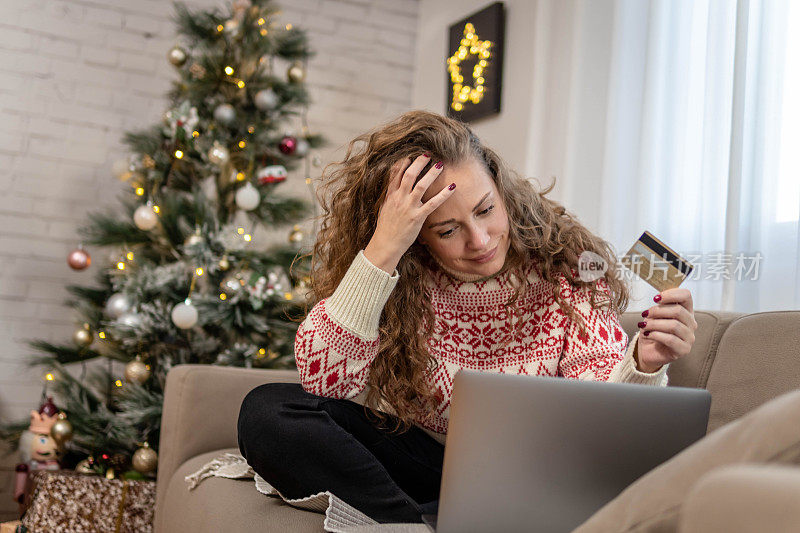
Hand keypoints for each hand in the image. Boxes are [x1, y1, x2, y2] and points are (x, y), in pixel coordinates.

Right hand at [364, 154, 455, 272]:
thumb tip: (395, 188)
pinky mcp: (418, 217)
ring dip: (431, 173)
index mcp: (391, 196)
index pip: (396, 175)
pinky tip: (451, 188)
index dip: (403, 164)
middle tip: (427, 154)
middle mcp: (399, 199)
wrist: (385, 244)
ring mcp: (409, 207)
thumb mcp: (385, 209)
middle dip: (419, 163)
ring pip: (421, 185)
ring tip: (439, 164)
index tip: (409, 156)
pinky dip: (443, 194)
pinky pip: (433, 203)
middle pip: (409, 175)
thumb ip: (390, 197)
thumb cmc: (386, 229)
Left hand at [635, 288, 697, 372]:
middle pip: (678, 311)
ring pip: (674, 325)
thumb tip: (658, 297)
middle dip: (658, 311)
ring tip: (643, 325)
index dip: (671, 294)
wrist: (648, 350)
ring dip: (654, 324)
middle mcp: (691, 323)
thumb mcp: (654, 315)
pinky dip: (655, 335)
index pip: (686, 296)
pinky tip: (647, 334)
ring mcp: (689, 337)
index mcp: (686, 310)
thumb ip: (660, 305)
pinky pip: (671, 339)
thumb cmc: (652, 330)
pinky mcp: (684, 350)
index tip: (655, 298)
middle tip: (645, 313)